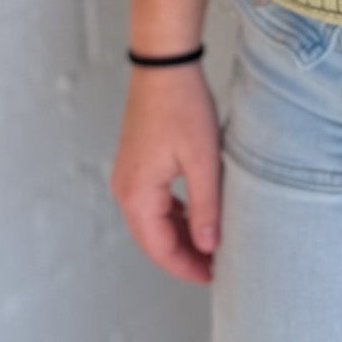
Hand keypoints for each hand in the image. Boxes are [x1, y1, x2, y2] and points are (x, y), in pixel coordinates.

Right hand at [109, 63, 221, 284]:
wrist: (164, 64)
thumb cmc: (183, 107)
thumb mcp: (203, 161)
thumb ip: (205, 207)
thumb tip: (208, 247)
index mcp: (137, 195)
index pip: (160, 249)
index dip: (187, 267)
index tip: (214, 277)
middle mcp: (125, 189)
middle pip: (153, 239)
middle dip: (183, 255)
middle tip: (216, 266)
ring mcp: (128, 175)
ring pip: (153, 221)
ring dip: (179, 235)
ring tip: (211, 244)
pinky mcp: (137, 162)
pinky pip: (153, 202)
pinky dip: (174, 214)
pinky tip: (196, 215)